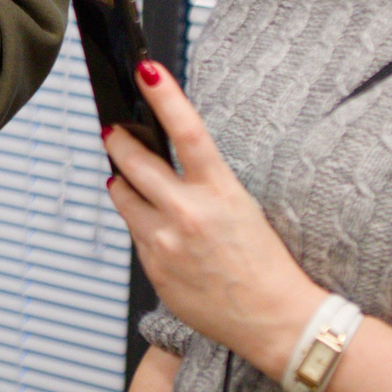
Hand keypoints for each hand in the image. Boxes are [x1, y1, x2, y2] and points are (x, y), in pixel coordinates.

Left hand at [106, 61, 322, 376]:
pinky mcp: (153, 268)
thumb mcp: (243, 207)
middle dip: (119, 140)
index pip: (186, 130)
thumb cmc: (267, 263)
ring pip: (122, 195)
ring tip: (130, 179)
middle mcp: (187, 214)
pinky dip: (138, 221)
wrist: (277, 321)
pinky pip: (133, 233)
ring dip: (122, 182)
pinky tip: (157, 227)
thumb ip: (201, 183)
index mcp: (221, 192)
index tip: (146, 69)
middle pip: (132, 160)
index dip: (164, 95)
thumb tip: (163, 158)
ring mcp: (165, 242)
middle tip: (115, 130)